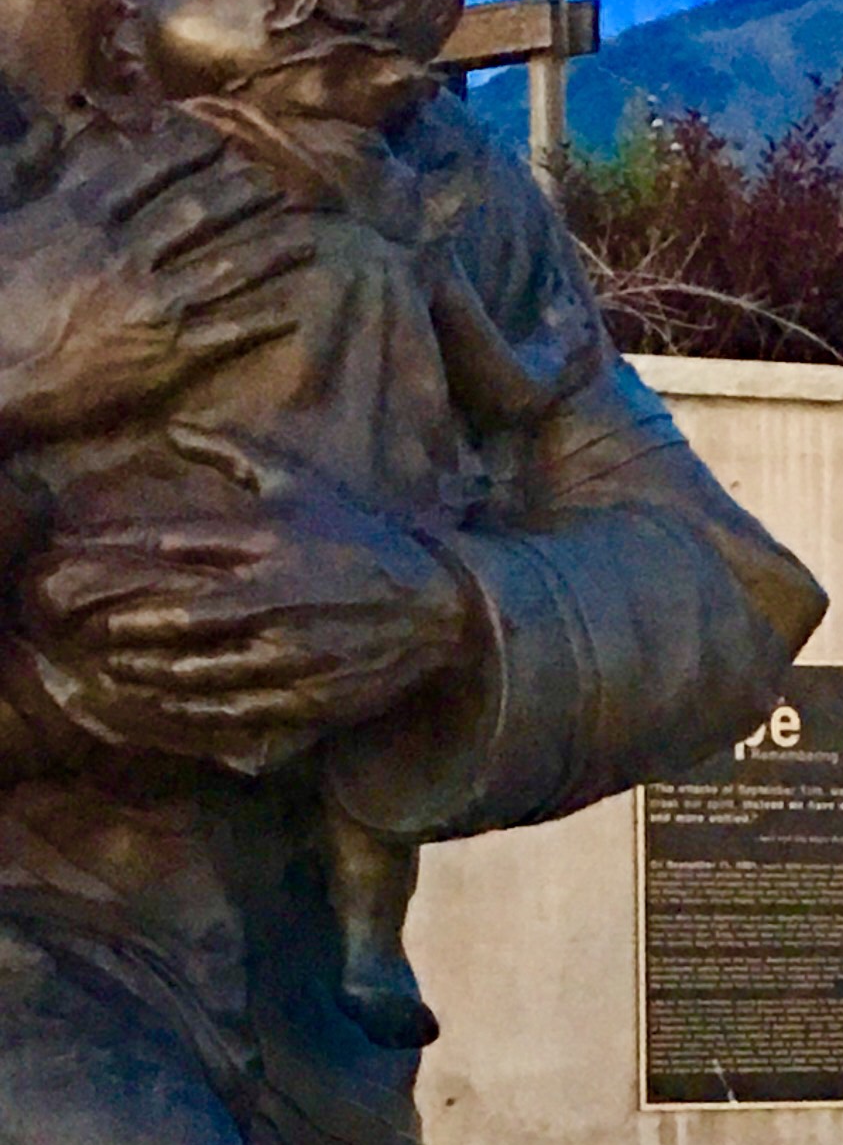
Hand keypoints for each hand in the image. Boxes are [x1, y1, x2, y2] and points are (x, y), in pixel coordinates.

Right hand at [0, 122, 309, 446]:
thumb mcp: (3, 210)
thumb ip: (30, 165)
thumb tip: (50, 123)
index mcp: (82, 212)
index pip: (147, 171)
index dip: (190, 154)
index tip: (221, 141)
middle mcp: (126, 249)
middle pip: (197, 211)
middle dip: (241, 194)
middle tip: (277, 181)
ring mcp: (151, 301)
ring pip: (224, 266)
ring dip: (268, 250)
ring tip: (305, 236)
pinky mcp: (165, 352)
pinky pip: (226, 331)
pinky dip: (262, 319)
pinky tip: (294, 309)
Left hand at [15, 432, 475, 768]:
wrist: (439, 607)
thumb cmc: (363, 540)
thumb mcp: (303, 488)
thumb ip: (235, 456)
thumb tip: (173, 432)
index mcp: (273, 542)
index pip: (189, 549)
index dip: (142, 562)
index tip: (102, 573)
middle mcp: (279, 598)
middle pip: (189, 616)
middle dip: (139, 629)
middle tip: (102, 635)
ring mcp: (295, 651)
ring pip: (210, 668)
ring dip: (163, 675)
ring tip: (128, 675)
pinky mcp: (312, 693)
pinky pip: (246, 708)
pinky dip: (205, 711)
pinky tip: (177, 709)